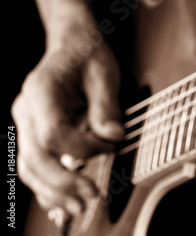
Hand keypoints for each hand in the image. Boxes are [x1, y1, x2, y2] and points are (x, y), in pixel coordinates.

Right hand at [11, 27, 123, 220]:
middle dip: (63, 182)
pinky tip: (62, 203)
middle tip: (91, 198)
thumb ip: (106, 106)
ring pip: (30, 167)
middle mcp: (26, 109)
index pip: (54, 133)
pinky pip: (34, 165)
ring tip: (79, 208)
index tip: (110, 145)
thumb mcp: (104, 73)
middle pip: (35, 157)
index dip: (83, 147)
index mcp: (41, 90)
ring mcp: (26, 123)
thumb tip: (112, 137)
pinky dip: (47, 186)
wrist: (71, 43)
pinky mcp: (34, 133)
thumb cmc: (86, 54)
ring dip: (53, 192)